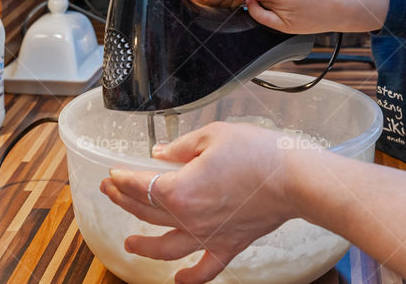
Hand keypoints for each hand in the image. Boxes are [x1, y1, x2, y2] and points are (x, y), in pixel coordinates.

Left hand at [100, 122, 298, 283]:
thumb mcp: (213, 136)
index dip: (122, 178)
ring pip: (165, 248)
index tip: (114, 173)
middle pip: (146, 213)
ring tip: (129, 243)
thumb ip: (180, 147)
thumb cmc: (256, 152)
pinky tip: (178, 279)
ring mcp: (207, 236)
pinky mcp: (229, 245)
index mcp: (179, 190)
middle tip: (112, 192)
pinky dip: (190, 278)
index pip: (140, 186)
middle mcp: (188, 218)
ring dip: (143, 246)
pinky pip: (205, 269)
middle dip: (123, 200)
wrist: (293, 177)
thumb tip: (159, 154)